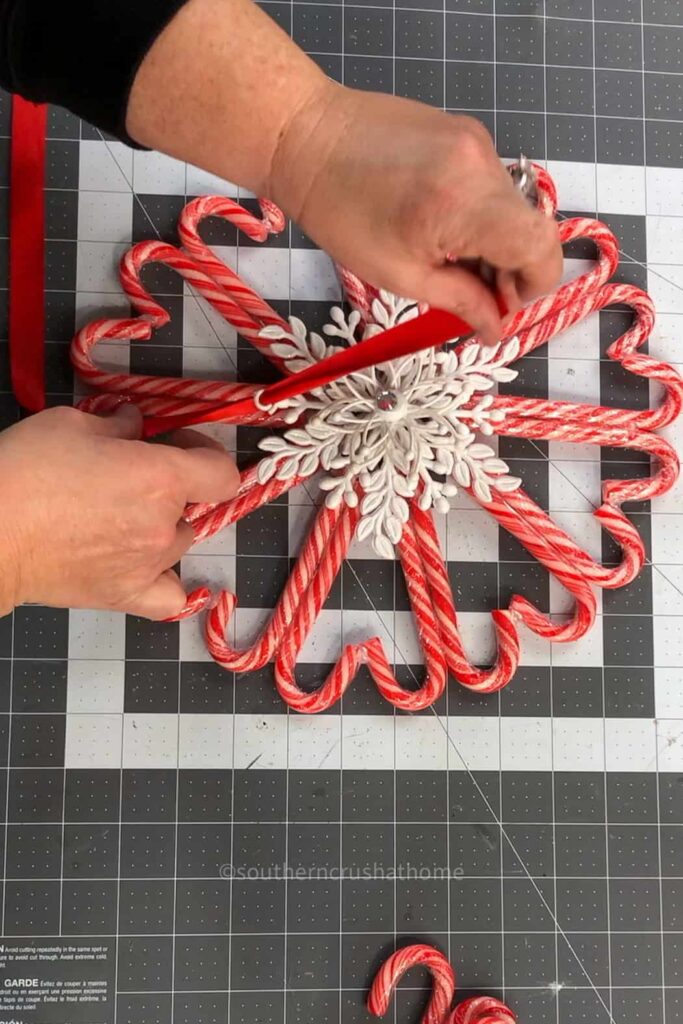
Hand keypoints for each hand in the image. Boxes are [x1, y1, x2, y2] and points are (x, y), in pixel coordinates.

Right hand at [0, 405, 238, 618]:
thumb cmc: (25, 471)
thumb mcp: (71, 423)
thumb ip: (117, 423)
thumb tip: (134, 423)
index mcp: (161, 478)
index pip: (220, 471)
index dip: (203, 452)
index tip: (179, 443)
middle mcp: (163, 525)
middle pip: (191, 505)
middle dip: (169, 488)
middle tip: (129, 478)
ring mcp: (148, 565)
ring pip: (177, 542)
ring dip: (160, 527)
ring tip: (118, 518)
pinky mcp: (126, 596)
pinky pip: (169, 597)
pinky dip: (166, 582)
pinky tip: (147, 567)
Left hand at [269, 87, 562, 344]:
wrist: (307, 136)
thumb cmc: (341, 214)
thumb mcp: (400, 274)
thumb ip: (459, 301)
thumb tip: (495, 329)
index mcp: (466, 204)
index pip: (540, 248)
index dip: (534, 286)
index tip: (502, 306)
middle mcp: (484, 165)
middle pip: (531, 229)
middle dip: (512, 270)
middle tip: (473, 294)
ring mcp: (478, 141)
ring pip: (511, 209)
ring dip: (494, 243)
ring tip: (450, 260)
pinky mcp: (466, 130)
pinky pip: (491, 185)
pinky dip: (479, 214)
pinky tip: (440, 226)